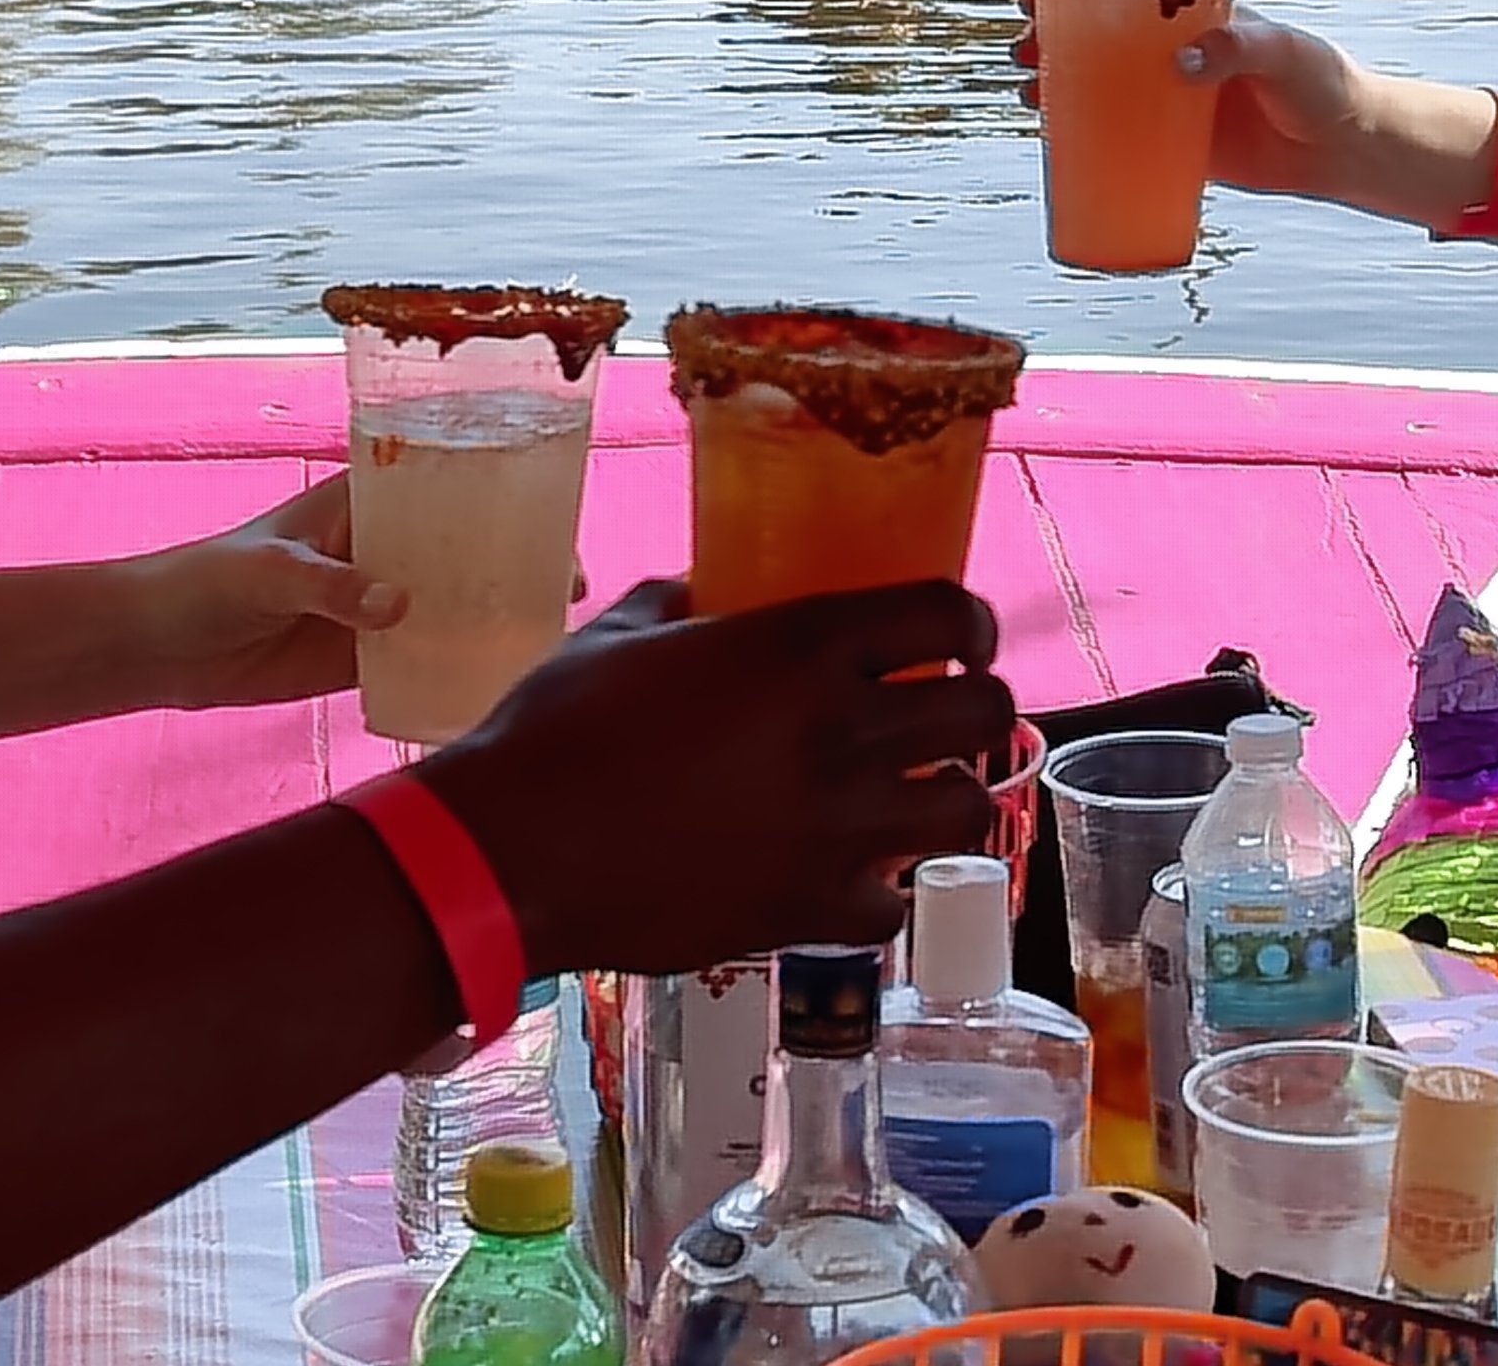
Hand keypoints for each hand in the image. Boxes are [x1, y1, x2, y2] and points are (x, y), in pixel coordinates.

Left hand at [123, 478, 593, 712]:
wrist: (159, 649)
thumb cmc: (206, 582)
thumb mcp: (270, 574)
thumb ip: (332, 586)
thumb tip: (399, 605)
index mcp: (367, 501)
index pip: (448, 483)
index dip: (503, 494)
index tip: (553, 517)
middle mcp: (385, 546)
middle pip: (469, 547)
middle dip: (520, 562)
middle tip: (569, 588)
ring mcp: (381, 602)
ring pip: (457, 602)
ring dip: (499, 615)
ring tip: (554, 635)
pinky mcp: (368, 656)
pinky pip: (429, 657)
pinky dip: (463, 665)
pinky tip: (502, 680)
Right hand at [420, 580, 1012, 976]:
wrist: (512, 854)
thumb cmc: (555, 730)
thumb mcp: (624, 631)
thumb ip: (687, 599)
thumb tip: (709, 588)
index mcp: (803, 645)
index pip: (950, 614)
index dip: (970, 624)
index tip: (958, 639)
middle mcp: (841, 731)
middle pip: (986, 710)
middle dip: (976, 707)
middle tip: (940, 716)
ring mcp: (836, 827)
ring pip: (968, 810)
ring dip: (946, 797)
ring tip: (911, 795)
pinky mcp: (811, 909)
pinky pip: (895, 904)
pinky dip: (882, 891)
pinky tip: (849, 875)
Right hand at [1009, 0, 1379, 199]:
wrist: (1342, 147)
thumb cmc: (1320, 84)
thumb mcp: (1282, 54)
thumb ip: (1238, 50)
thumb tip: (1182, 66)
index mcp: (1195, 15)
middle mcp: (1174, 52)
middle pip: (1099, 37)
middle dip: (1052, 36)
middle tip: (1022, 45)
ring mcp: (1172, 98)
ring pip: (1099, 86)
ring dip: (1056, 85)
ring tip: (1027, 92)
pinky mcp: (1176, 145)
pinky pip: (1119, 138)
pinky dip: (1082, 136)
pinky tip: (1052, 139)